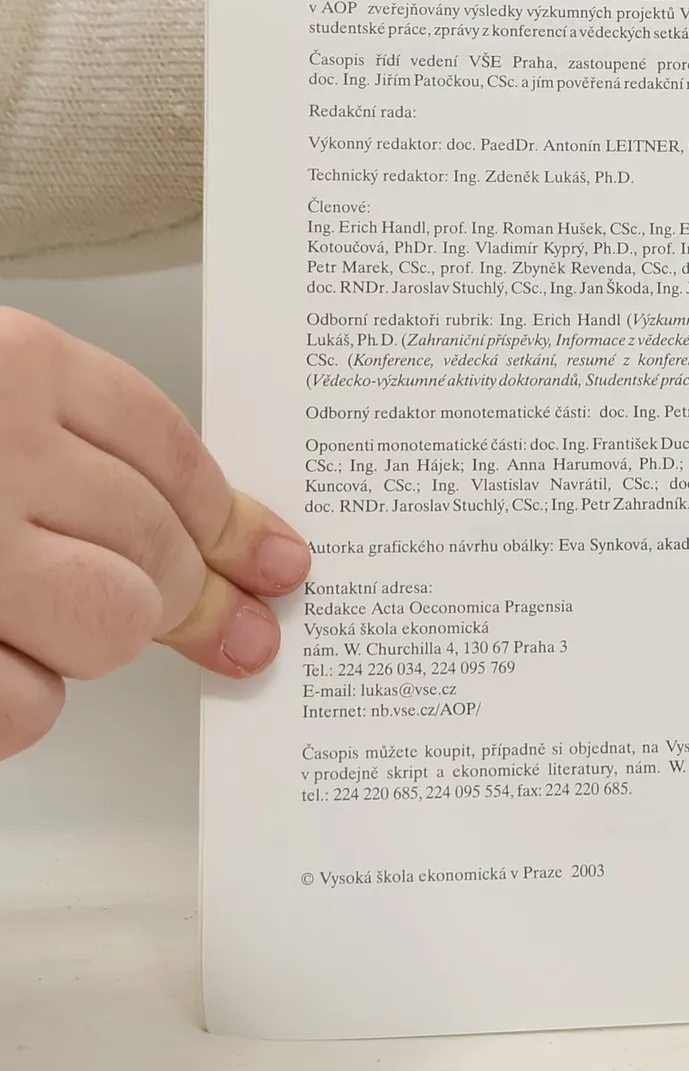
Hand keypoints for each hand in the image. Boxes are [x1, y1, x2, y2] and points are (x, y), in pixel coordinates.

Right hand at [0, 309, 308, 759]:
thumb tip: (218, 540)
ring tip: (29, 621)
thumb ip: (73, 451)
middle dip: (188, 593)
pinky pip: (30, 703)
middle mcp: (2, 452)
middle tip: (230, 629)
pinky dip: (21, 699)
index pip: (170, 449)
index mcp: (17, 367)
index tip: (281, 563)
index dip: (232, 519)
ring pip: (116, 623)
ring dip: (90, 638)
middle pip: (160, 541)